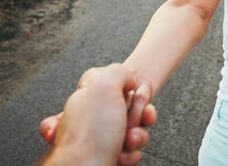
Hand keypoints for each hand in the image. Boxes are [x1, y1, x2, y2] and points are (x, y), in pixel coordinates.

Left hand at [38, 64, 156, 164]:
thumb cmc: (90, 135)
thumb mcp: (104, 85)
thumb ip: (119, 71)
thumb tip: (130, 78)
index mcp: (88, 96)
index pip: (114, 81)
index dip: (128, 86)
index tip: (130, 90)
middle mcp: (94, 116)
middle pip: (131, 105)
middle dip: (138, 112)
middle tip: (128, 119)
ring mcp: (103, 137)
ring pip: (135, 128)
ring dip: (138, 135)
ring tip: (127, 141)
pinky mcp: (111, 156)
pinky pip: (133, 149)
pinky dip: (132, 153)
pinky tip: (123, 154)